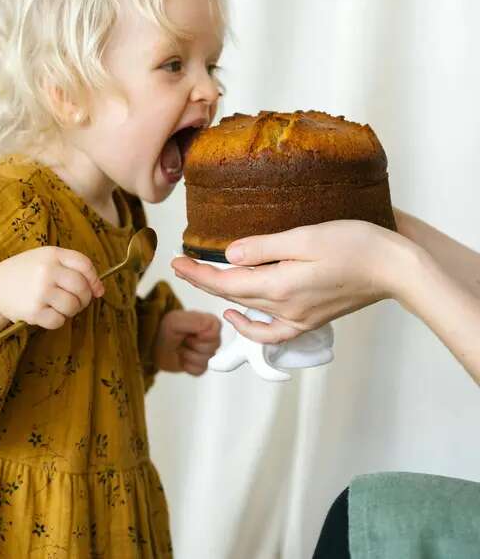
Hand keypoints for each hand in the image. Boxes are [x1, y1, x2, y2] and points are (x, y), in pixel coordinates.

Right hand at [0, 246, 103, 335]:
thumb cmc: (26, 272)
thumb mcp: (46, 258)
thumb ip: (72, 267)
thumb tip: (100, 290)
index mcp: (52, 254)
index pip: (85, 265)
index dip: (94, 279)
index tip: (96, 289)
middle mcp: (47, 271)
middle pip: (81, 288)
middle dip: (85, 298)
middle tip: (77, 301)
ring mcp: (40, 291)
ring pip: (73, 306)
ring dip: (72, 310)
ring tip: (61, 306)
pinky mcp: (33, 311)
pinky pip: (59, 321)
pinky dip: (58, 320)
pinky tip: (49, 313)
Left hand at [153, 310, 221, 374]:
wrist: (151, 347)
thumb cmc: (163, 330)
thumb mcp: (175, 321)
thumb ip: (195, 321)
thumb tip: (211, 325)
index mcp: (205, 321)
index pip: (217, 327)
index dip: (206, 334)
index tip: (194, 334)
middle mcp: (207, 336)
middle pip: (214, 346)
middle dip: (196, 345)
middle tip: (183, 340)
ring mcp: (204, 351)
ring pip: (208, 360)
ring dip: (190, 356)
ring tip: (180, 349)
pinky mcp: (199, 365)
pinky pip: (201, 370)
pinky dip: (188, 367)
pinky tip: (181, 360)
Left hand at [171, 220, 417, 344]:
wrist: (393, 268)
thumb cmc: (354, 245)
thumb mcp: (304, 237)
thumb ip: (264, 248)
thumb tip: (228, 255)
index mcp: (278, 286)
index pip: (225, 281)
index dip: (197, 272)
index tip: (175, 261)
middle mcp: (284, 308)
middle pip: (232, 296)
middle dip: (203, 281)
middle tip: (181, 264)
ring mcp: (297, 318)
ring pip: (247, 310)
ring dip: (222, 297)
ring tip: (205, 280)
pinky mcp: (310, 319)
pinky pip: (270, 331)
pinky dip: (250, 326)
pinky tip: (240, 315)